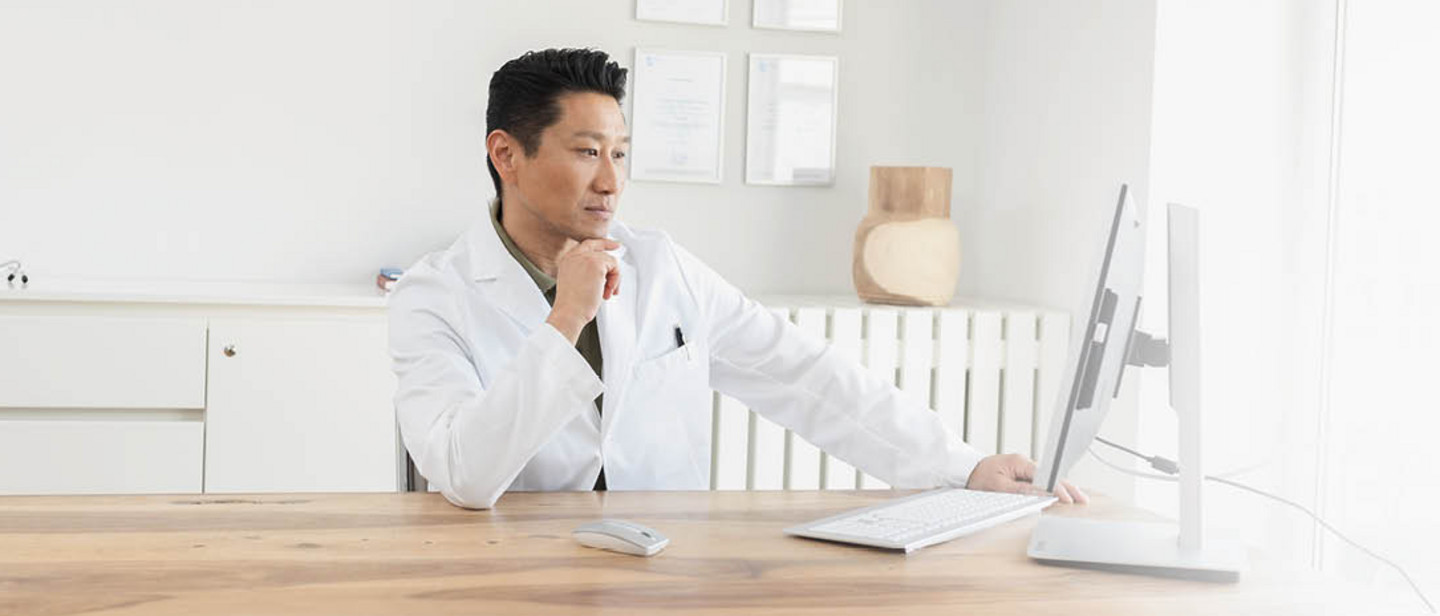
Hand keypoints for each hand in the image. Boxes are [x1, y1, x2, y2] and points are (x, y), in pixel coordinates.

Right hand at [546, 238, 621, 342]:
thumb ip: (586, 270)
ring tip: (605, 293)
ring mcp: (585, 258)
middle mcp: (575, 255)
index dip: (602, 244)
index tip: (615, 245)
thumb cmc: (572, 305)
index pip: (588, 244)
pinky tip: (606, 292)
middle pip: (601, 250)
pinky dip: (615, 281)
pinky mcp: (596, 264)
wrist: (569, 313)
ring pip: (610, 261)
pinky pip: (614, 266)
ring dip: (612, 279)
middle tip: (615, 269)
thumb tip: (605, 269)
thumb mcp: (576, 282)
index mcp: (568, 260)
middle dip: (611, 261)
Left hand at [965, 453, 1087, 504]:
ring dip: (1062, 487)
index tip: (1067, 498)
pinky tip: (1062, 494)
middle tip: (1081, 499)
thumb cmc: (978, 477)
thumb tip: (1040, 494)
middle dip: (1067, 487)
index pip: (1045, 475)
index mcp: (1020, 462)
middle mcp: (1025, 463)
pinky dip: (1053, 487)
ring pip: (1048, 478)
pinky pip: (1041, 480)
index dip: (1058, 488)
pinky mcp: (1022, 473)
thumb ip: (1020, 490)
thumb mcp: (998, 486)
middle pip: (1051, 475)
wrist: (966, 471)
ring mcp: (1024, 468)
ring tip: (1077, 498)